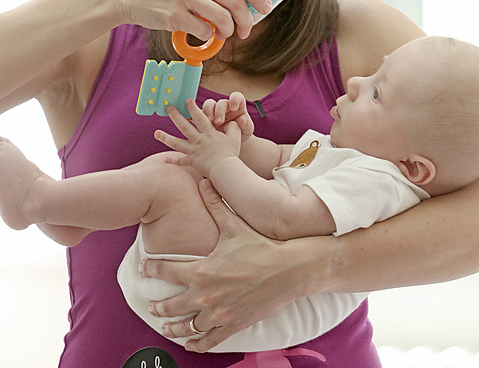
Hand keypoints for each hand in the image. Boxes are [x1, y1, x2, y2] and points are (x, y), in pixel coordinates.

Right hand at [110, 0, 272, 39]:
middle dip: (246, 21)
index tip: (266, 8)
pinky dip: (208, 37)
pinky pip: (204, 31)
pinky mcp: (173, 15)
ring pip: (223, 19)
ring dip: (227, 31)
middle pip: (235, 3)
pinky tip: (201, 33)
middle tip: (244, 30)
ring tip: (221, 33)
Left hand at [138, 179, 304, 351]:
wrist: (288, 269)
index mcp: (201, 271)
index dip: (151, 269)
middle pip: (171, 305)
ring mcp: (218, 313)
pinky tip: (190, 344)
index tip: (143, 269)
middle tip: (151, 304)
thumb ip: (215, 204)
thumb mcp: (234, 224)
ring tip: (165, 327)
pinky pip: (208, 341)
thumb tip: (203, 181)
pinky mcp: (232, 325)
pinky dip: (196, 344)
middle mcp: (205, 295)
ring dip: (172, 328)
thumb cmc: (260, 246)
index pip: (166, 271)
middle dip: (158, 305)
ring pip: (186, 327)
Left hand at [155, 100, 240, 176]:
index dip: (193, 108)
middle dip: (175, 116)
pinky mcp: (192, 161)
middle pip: (184, 126)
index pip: (200, 117)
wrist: (224, 169)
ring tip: (156, 133)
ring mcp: (193, 151)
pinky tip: (165, 159)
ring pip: (176, 143)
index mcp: (209, 133)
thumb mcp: (235, 137)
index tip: (187, 100)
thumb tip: (232, 121)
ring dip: (165, 137)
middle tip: (167, 108)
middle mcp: (198, 140)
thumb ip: (233, 127)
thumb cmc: (230, 153)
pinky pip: (180, 161)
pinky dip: (172, 160)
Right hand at [202, 92, 254, 140]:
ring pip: (208, 105)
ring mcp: (214, 112)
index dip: (234, 100)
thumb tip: (242, 119)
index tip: (234, 108)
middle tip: (219, 121)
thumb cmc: (242, 134)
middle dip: (219, 111)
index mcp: (237, 106)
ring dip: (208, 112)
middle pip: (220, 102)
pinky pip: (199, 114)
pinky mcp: (204, 118)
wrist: (233, 144)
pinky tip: (200, 124)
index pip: (236, 97)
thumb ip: (247, 125)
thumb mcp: (247, 130)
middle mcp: (225, 107)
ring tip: (209, 122)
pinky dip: (199, 117)